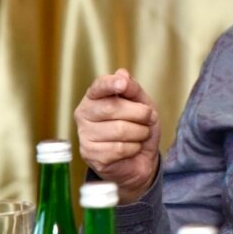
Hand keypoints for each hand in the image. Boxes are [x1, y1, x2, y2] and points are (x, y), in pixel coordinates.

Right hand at [75, 68, 160, 203]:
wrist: (139, 160)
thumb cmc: (137, 127)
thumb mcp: (142, 104)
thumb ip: (133, 89)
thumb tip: (122, 73)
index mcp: (94, 97)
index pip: (99, 86)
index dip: (110, 84)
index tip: (122, 83)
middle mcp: (84, 114)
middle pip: (113, 108)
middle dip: (140, 113)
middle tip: (147, 119)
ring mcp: (84, 135)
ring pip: (119, 130)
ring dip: (140, 133)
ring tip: (140, 135)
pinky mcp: (90, 155)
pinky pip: (119, 148)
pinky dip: (134, 148)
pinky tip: (131, 149)